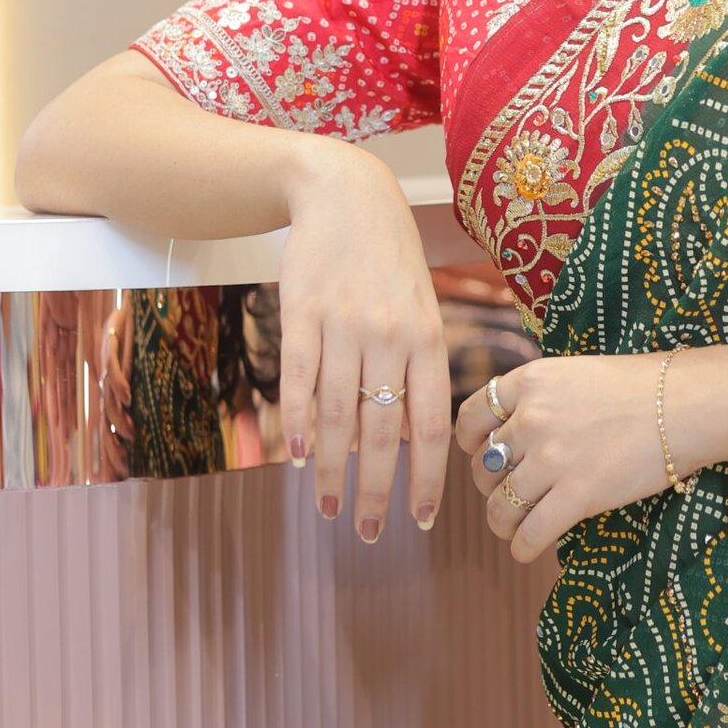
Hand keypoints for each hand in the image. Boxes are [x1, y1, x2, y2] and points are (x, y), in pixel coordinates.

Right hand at [277, 140, 449, 539]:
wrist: (346, 194)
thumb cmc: (390, 262)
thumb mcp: (422, 308)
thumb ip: (419, 369)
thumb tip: (411, 443)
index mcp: (429, 340)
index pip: (433, 425)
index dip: (427, 479)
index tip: (421, 522)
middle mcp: (389, 336)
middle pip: (384, 432)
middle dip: (378, 490)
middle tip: (371, 533)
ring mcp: (343, 325)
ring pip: (335, 415)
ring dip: (332, 470)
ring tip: (330, 508)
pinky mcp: (302, 314)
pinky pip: (297, 381)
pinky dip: (295, 425)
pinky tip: (296, 459)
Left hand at [454, 346, 727, 564]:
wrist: (684, 403)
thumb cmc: (637, 386)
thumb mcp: (573, 373)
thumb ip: (537, 397)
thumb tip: (508, 430)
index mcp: (528, 382)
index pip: (469, 419)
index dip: (469, 444)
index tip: (482, 455)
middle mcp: (531, 418)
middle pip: (482, 468)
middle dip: (490, 486)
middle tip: (509, 493)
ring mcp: (552, 459)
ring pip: (499, 507)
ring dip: (503, 523)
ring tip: (515, 526)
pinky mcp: (577, 495)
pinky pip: (529, 534)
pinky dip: (522, 547)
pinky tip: (529, 548)